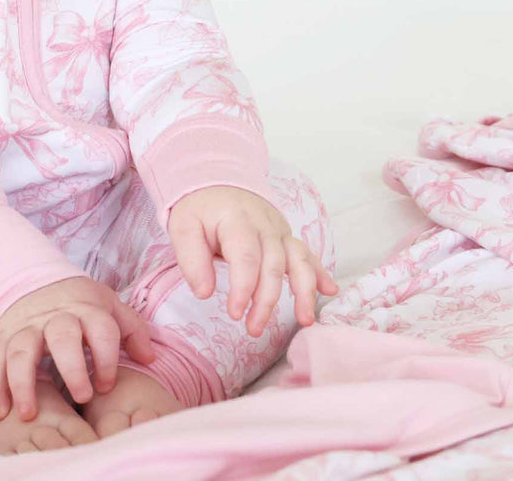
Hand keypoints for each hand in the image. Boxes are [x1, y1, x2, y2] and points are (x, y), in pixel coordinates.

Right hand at [0, 275, 156, 422]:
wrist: (38, 283)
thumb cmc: (80, 305)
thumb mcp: (109, 306)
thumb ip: (132, 329)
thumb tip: (148, 357)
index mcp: (85, 308)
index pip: (101, 328)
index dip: (107, 358)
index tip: (107, 384)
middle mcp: (54, 316)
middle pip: (62, 335)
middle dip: (72, 368)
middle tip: (82, 397)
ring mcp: (26, 326)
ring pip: (21, 349)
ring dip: (23, 382)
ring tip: (28, 414)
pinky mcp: (4, 335)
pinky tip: (1, 410)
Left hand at [166, 185, 338, 336]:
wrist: (216, 183)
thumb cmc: (199, 210)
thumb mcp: (183, 227)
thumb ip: (191, 259)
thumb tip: (205, 294)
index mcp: (236, 220)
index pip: (246, 257)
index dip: (243, 288)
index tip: (235, 313)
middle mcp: (264, 224)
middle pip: (273, 264)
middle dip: (266, 300)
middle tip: (254, 328)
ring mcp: (278, 230)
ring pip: (298, 259)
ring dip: (304, 291)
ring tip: (305, 320)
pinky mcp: (286, 237)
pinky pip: (307, 253)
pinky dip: (320, 272)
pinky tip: (329, 290)